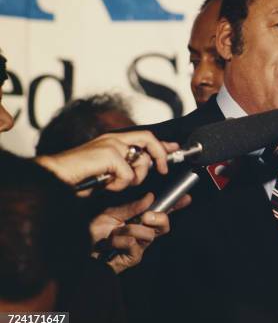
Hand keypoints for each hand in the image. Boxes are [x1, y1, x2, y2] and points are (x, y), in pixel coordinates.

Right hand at [36, 131, 178, 194]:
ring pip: (141, 161)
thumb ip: (126, 165)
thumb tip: (145, 165)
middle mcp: (114, 139)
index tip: (176, 149)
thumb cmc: (79, 176)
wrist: (55, 177)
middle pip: (150, 140)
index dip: (164, 144)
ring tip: (114, 182)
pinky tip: (104, 184)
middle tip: (162, 170)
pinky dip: (118, 185)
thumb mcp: (108, 170)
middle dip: (160, 155)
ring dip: (132, 178)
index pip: (146, 137)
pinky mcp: (109, 154)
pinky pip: (127, 175)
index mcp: (114, 141)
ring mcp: (112, 145)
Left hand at [90, 193, 190, 273]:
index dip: (176, 206)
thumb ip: (132, 207)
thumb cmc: (95, 232)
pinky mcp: (134, 257)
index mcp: (140, 220)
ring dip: (129, 230)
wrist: (81, 250)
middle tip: (146, 216)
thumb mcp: (112, 213)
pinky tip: (110, 243)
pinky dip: (120, 240)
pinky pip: (134, 244)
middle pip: (165, 225)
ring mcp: (140, 246)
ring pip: (148, 234)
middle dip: (158, 218)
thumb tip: (150, 197)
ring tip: (114, 232)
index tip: (186, 198)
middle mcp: (144, 233)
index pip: (162, 212)